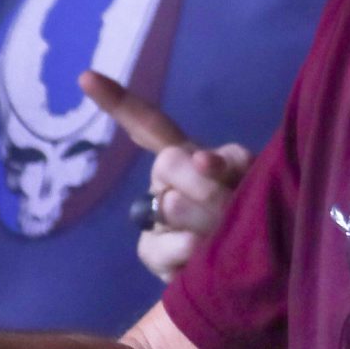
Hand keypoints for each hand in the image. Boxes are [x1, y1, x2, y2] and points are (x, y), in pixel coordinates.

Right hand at [79, 73, 249, 282]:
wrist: (261, 271)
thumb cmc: (263, 214)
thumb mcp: (258, 178)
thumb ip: (235, 161)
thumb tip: (204, 159)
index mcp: (190, 157)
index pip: (150, 126)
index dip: (120, 102)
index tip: (86, 77)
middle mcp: (166, 184)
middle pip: (168, 162)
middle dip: (204, 178)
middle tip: (231, 197)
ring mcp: (155, 220)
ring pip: (170, 203)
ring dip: (210, 216)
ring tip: (230, 230)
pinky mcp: (152, 255)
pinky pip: (161, 246)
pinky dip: (187, 249)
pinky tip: (201, 253)